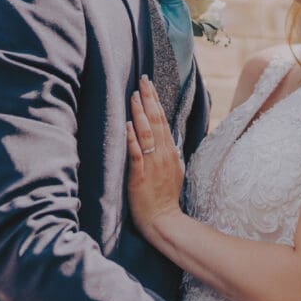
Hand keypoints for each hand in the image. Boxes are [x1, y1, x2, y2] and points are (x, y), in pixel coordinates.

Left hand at [126, 76, 184, 238]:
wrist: (164, 220)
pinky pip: (137, 155)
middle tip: (142, 80)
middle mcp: (163, 155)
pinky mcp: (140, 177)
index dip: (155, 102)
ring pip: (147, 134)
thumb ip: (169, 153)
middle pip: (156, 122)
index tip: (149, 85)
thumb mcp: (173, 171)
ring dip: (140, 113)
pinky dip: (132, 139)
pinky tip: (127, 125)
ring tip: (134, 96)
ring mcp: (152, 165)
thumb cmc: (165, 198)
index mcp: (169, 153)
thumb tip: (168, 138)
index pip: (163, 121)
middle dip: (148, 99)